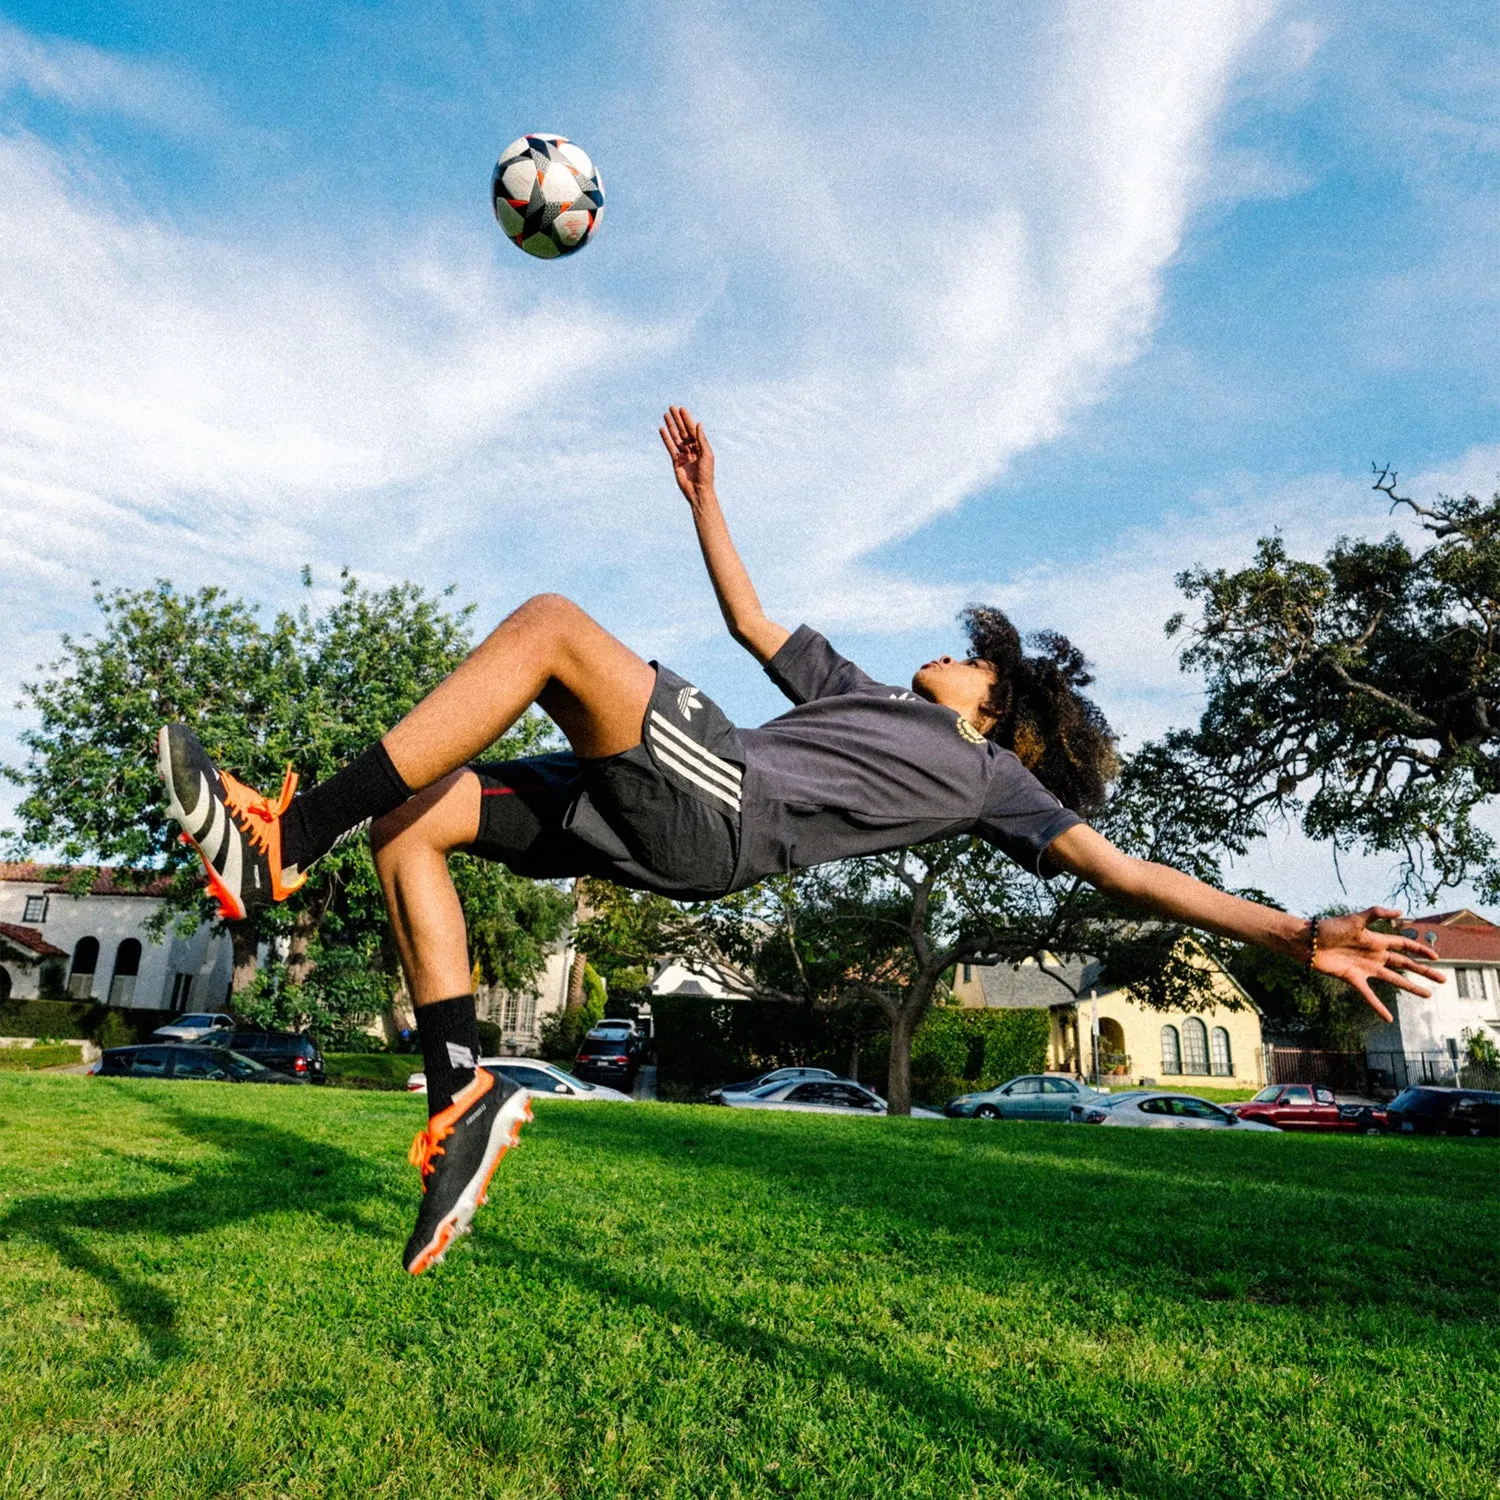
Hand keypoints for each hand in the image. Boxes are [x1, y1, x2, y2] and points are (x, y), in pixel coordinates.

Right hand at [659, 405, 714, 504]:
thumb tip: (698, 424)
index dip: (687, 419)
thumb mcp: (706, 454)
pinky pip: (670, 447)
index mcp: (701, 446)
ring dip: (671, 426)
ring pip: (676, 437)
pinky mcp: (676, 461)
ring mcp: (683, 455)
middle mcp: (692, 449)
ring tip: (665, 415)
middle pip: (683, 431)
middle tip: (672, 408)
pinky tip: (662, 430)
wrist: (698, 491)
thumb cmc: (706, 474)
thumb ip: (701, 439)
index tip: (681, 409)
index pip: (692, 430)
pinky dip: (666, 438)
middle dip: (678, 419)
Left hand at [1313, 907, 1442, 1021]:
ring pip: (1393, 979)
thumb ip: (1376, 914)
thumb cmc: (1330, 928)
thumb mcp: (1355, 919)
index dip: (1420, 950)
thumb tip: (1401, 912)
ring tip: (1428, 995)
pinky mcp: (1353, 978)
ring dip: (1411, 987)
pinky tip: (1389, 1019)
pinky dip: (1379, 1007)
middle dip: (1424, 971)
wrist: (1308, 941)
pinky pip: (1369, 995)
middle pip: (1405, 964)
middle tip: (1443, 979)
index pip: (1404, 946)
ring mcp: (1365, 968)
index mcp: (1377, 940)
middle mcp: (1374, 955)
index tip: (1436, 957)